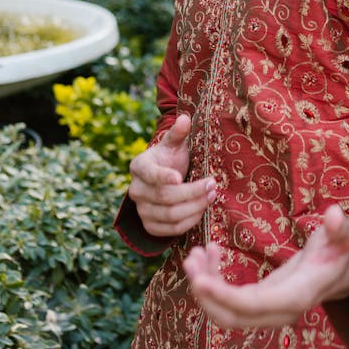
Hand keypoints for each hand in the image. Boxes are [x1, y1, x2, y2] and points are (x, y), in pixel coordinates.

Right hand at [128, 113, 215, 236]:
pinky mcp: (150, 226)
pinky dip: (190, 221)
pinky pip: (171, 230)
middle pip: (165, 197)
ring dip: (195, 207)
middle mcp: (136, 190)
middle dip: (192, 192)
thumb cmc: (170, 160)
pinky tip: (202, 210)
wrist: (163, 181)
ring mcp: (142, 210)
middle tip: (212, 185)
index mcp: (139, 166)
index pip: (150, 174)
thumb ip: (178, 133)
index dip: (164, 177)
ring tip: (211, 195)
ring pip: (170, 215)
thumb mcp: (174, 145)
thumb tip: (185, 118)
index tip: (180, 177)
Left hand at [183, 204, 348, 328]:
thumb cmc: (340, 251)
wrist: (340, 270)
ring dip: (205, 286)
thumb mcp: (345, 238)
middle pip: (234, 316)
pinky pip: (229, 300)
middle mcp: (280, 311)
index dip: (226, 296)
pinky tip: (212, 252)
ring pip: (226, 312)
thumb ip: (340, 229)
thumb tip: (334, 215)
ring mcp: (267, 311)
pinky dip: (214, 279)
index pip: (256, 305)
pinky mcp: (259, 302)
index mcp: (298, 295)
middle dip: (206, 293)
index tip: (200, 282)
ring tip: (194, 254)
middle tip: (190, 259)